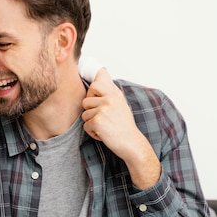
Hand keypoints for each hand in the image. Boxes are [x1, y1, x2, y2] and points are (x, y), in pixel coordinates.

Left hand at [81, 69, 160, 189]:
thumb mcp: (121, 104)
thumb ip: (110, 92)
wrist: (131, 143)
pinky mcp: (97, 121)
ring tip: (104, 127)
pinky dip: (92, 132)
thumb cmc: (125, 126)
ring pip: (84, 115)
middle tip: (103, 119)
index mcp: (115, 94)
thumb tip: (101, 74)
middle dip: (90, 112)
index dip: (92, 93)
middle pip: (85, 101)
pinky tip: (104, 134)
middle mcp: (109, 99)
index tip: (96, 101)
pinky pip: (86, 126)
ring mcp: (103, 110)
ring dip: (91, 123)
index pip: (95, 84)